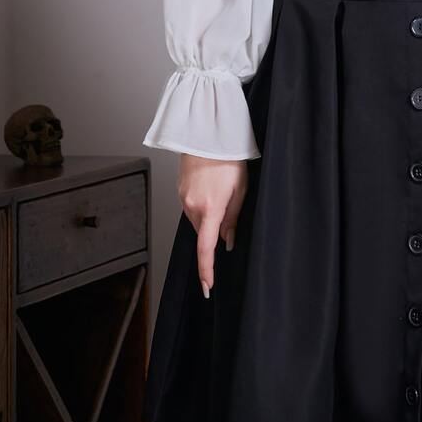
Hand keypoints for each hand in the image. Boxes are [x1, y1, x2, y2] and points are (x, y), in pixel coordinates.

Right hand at [177, 154, 248, 297]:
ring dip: (209, 216)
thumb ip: (232, 218)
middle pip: (203, 233)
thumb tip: (228, 241)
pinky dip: (202, 206)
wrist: (208, 136)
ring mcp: (184, 199)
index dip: (207, 270)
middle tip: (230, 208)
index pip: (207, 248)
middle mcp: (193, 207)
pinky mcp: (180, 191)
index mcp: (210, 209)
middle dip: (214, 232)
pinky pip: (192, 207)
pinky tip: (211, 188)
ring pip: (197, 220)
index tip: (207, 286)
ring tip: (222, 192)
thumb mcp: (240, 189)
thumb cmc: (229, 159)